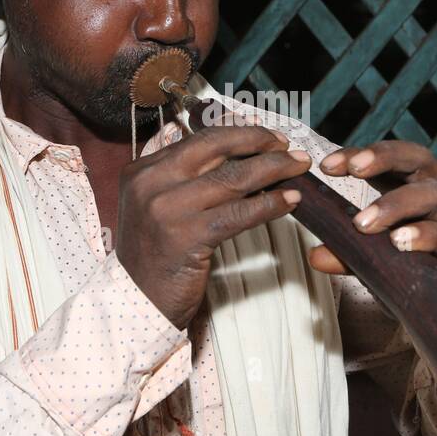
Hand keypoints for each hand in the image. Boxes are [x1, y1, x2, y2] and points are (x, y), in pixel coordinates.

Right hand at [116, 124, 312, 328]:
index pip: (199, 139)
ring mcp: (167, 209)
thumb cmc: (156, 255)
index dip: (239, 134)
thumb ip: (189, 179)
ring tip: (299, 167)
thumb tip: (244, 158)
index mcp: (143, 170)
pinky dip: (269, 204)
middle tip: (288, 147)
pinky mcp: (187, 237)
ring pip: (233, 179)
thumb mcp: (159, 206)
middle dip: (259, 142)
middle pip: (216, 148)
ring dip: (274, 170)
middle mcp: (151, 182)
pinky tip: (290, 200)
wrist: (137, 301)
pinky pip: (239, 213)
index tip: (267, 137)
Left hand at [314, 142, 436, 278]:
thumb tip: (316, 255)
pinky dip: (425, 236)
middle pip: (419, 160)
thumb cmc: (413, 271)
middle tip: (354, 169)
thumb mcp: (375, 260)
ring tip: (365, 223)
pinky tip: (401, 242)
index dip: (361, 154)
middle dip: (385, 158)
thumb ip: (349, 254)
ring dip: (397, 204)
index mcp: (414, 188)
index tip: (327, 165)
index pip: (390, 159)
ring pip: (434, 195)